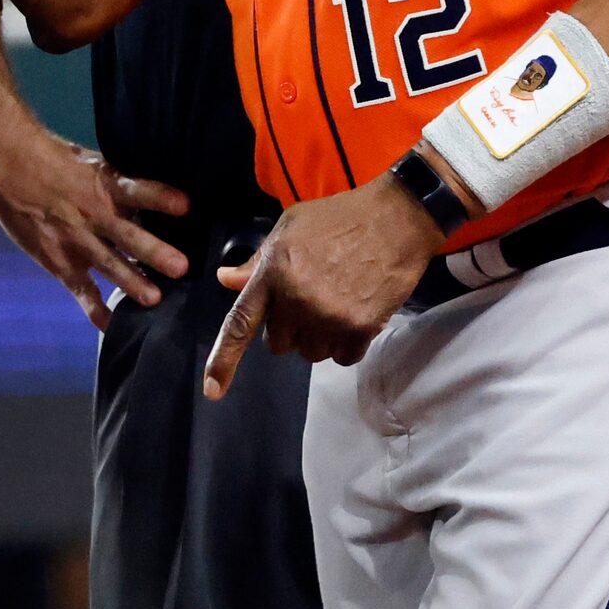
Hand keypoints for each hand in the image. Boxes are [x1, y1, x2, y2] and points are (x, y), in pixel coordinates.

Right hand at [0, 125, 188, 328]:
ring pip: (108, 263)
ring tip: (154, 299)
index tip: (186, 206)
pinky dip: (94, 308)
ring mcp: (75, 239)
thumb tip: (154, 200)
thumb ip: (119, 185)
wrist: (7, 162)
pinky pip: (80, 287)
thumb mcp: (91, 162)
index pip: (136, 190)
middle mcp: (92, 213)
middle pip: (127, 235)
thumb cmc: (54, 158)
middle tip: (181, 267)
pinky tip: (110, 324)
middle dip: (154, 251)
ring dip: (131, 282)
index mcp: (103, 184)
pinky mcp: (58, 259)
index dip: (160, 197)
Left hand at [205, 173, 439, 396]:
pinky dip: (347, 343)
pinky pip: (342, 358)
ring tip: (337, 302)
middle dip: (290, 328)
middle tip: (310, 299)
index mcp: (273, 272)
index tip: (212, 391)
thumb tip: (226, 280)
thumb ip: (258, 261)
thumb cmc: (340, 218)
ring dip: (320, 337)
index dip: (224, 360)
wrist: (396, 218)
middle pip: (279, 344)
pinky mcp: (359, 328)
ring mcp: (328, 317)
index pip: (239, 323)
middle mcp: (296, 300)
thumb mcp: (290, 227)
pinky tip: (356, 313)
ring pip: (311, 354)